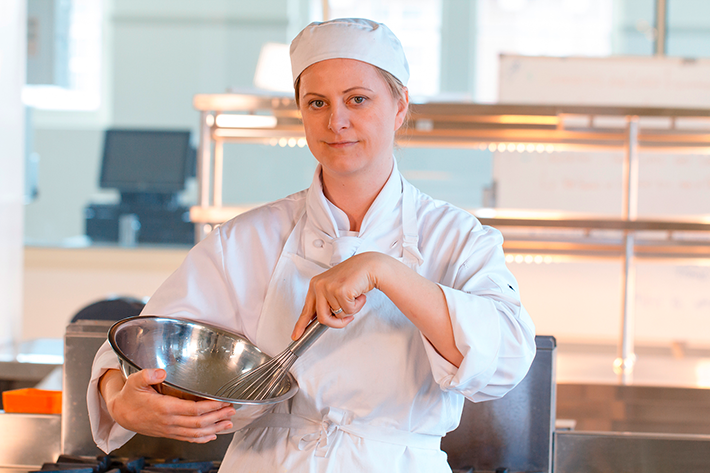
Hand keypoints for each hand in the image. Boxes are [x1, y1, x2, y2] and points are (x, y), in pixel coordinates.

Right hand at [100, 368, 235, 442]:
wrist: (121, 414)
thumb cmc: (130, 396)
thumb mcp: (135, 381)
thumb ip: (147, 374)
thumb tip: (160, 372)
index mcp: (164, 408)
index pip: (193, 409)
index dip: (210, 406)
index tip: (222, 401)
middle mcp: (169, 421)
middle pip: (199, 422)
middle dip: (218, 417)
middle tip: (232, 410)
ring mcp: (169, 429)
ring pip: (196, 432)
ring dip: (214, 428)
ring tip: (228, 423)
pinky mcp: (169, 433)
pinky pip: (188, 438)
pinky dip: (202, 438)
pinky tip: (212, 435)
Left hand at [292, 252, 385, 338]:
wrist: (370, 265)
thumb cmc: (354, 277)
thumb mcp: (334, 289)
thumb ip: (327, 303)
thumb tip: (323, 320)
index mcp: (315, 285)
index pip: (307, 309)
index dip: (301, 324)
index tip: (295, 335)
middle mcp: (319, 285)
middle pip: (322, 318)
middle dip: (337, 323)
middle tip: (348, 318)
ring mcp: (328, 287)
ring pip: (338, 316)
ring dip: (351, 310)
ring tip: (355, 297)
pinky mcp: (340, 290)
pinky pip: (349, 311)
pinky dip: (357, 306)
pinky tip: (359, 294)